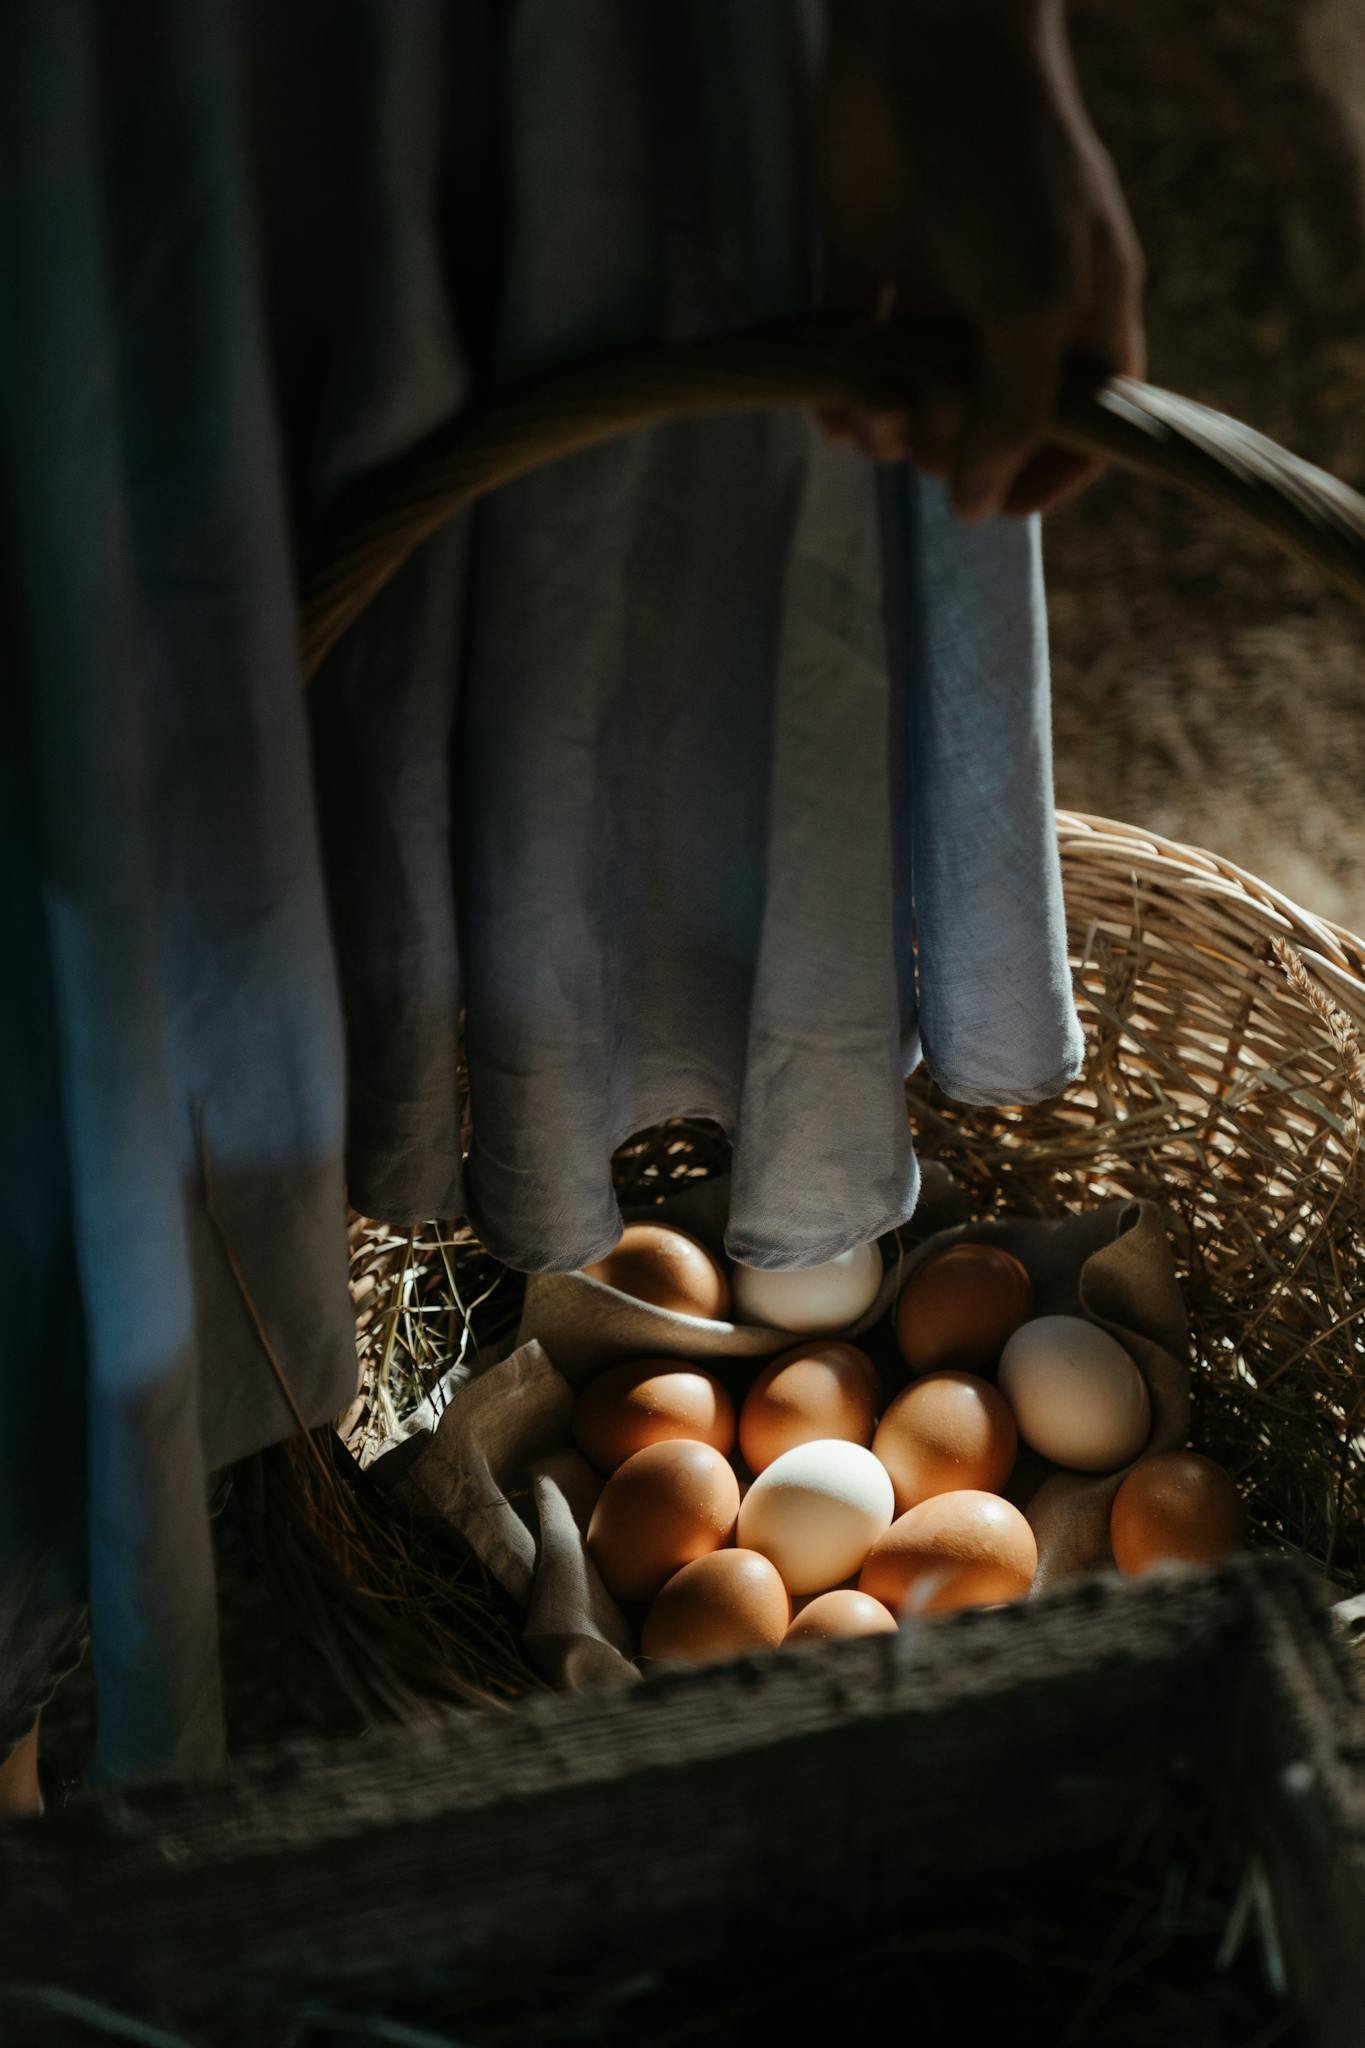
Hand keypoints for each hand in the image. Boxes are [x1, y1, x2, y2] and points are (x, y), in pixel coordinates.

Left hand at [820, 0, 1144, 519]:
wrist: (924, 43)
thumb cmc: (1005, 166)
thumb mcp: (1032, 302)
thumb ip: (1011, 414)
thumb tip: (975, 507)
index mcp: (1080, 320)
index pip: (1078, 431)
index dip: (1038, 477)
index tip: (990, 499)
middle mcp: (1011, 315)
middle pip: (979, 432)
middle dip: (946, 443)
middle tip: (926, 404)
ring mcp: (938, 293)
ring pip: (913, 408)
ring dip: (887, 430)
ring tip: (871, 408)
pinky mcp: (868, 270)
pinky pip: (852, 366)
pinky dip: (839, 399)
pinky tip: (832, 408)